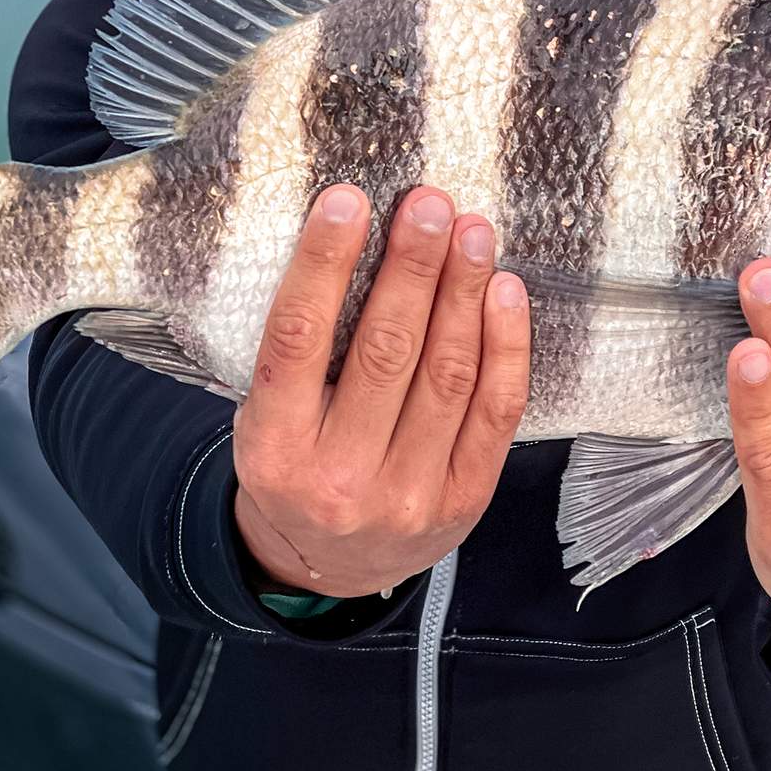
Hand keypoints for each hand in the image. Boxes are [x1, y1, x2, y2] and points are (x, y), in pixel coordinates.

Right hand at [232, 185, 531, 599]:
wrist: (332, 570)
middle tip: (429, 204)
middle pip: (385, 352)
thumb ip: (300, 350)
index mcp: (274, 448)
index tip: (347, 201)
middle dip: (412, 267)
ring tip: (472, 230)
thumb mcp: (266, 418)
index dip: (323, 265)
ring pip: (446, 374)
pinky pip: (495, 409)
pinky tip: (504, 290)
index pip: (297, 340)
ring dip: (463, 291)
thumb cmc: (297, 465)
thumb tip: (348, 235)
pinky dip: (505, 343)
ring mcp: (408, 494)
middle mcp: (340, 478)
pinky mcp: (464, 498)